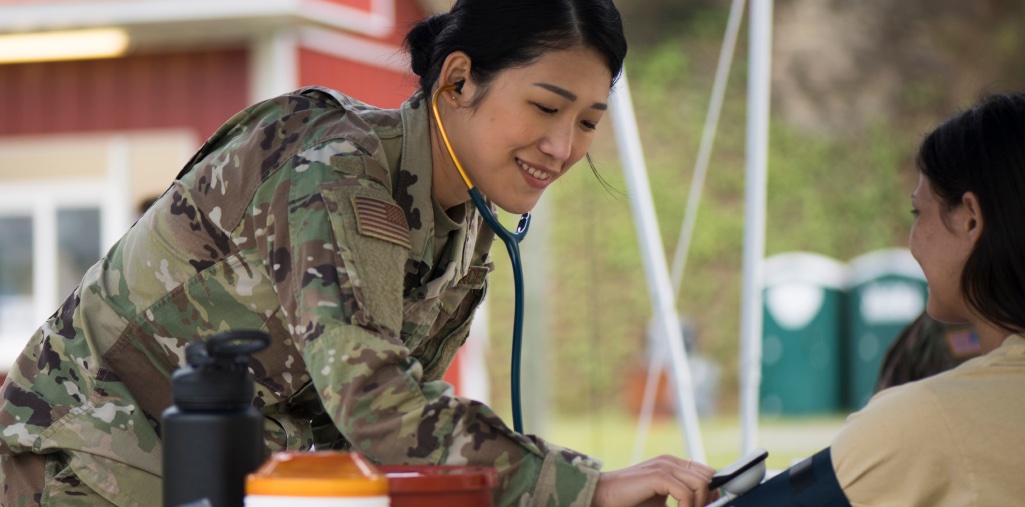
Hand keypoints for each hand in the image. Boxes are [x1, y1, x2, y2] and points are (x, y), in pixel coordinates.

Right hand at [592, 455, 720, 506]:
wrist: (603, 496)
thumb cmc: (629, 501)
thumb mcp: (661, 501)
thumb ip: (680, 500)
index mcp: (672, 464)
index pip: (706, 473)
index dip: (713, 493)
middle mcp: (670, 461)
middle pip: (708, 476)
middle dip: (710, 499)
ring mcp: (664, 466)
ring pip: (701, 483)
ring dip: (699, 504)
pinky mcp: (658, 475)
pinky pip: (686, 492)